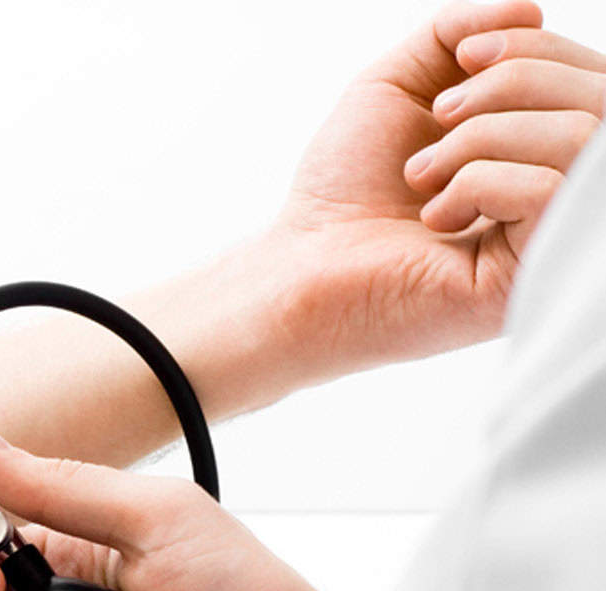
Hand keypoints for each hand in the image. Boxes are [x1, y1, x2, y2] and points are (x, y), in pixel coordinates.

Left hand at [275, 1, 603, 377]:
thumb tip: (533, 9)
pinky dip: (480, 182)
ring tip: (423, 174)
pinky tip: (436, 218)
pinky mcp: (536, 275)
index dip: (533, 47)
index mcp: (540, 148)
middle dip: (512, 81)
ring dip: (483, 136)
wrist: (303, 262)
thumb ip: (457, 35)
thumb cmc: (346, 187)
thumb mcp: (399, 85)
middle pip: (600, 97)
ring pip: (581, 137)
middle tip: (440, 115)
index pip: (590, 77)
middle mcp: (562, 191)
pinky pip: (549, 190)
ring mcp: (555, 236)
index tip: (464, 57)